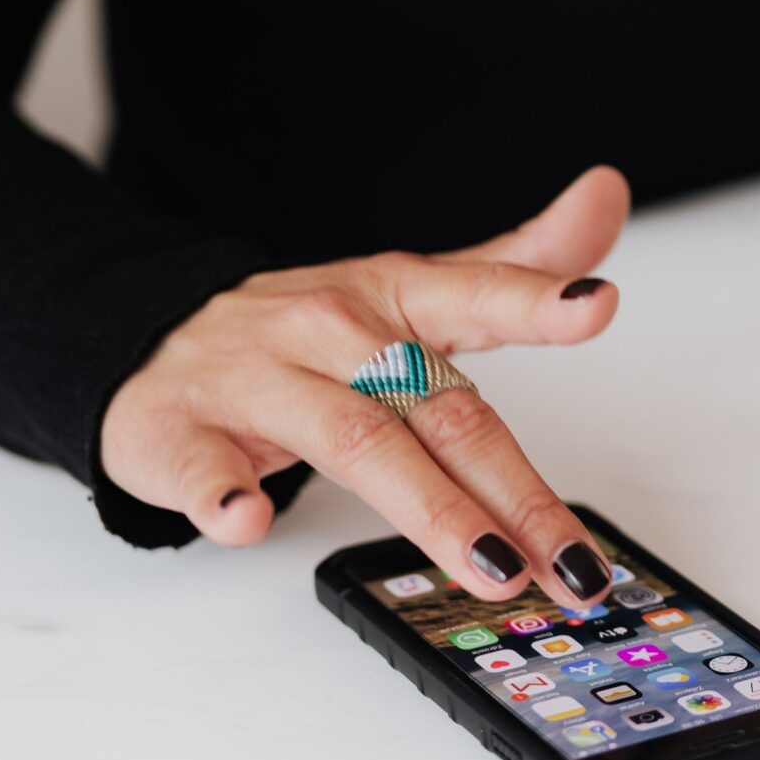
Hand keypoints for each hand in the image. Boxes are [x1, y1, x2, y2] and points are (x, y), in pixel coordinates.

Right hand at [102, 167, 631, 607]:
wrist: (151, 339)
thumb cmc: (306, 336)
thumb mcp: (415, 290)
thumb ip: (516, 264)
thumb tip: (608, 194)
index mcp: (392, 296)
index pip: (476, 294)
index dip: (537, 301)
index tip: (595, 304)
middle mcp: (331, 332)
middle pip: (437, 410)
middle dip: (513, 491)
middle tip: (573, 561)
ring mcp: (254, 381)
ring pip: (352, 440)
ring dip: (427, 509)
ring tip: (491, 565)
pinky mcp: (177, 433)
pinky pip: (202, 466)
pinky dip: (222, 495)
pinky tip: (246, 521)